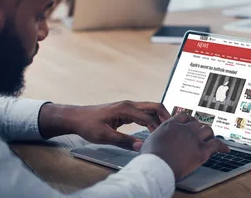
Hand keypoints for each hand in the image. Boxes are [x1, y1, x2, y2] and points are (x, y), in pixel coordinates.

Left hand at [39, 100, 170, 150]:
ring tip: (167, 129)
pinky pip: (145, 111)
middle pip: (155, 106)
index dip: (157, 129)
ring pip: (151, 108)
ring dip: (160, 117)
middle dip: (166, 116)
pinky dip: (153, 118)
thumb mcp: (104, 136)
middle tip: (173, 129)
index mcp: (125, 109)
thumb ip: (124, 141)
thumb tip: (141, 146)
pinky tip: (154, 128)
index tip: (161, 140)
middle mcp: (130, 104)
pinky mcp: (126, 110)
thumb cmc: (88, 125)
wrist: (77, 117)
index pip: (148, 117)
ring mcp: (129, 106)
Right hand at [141, 113, 229, 179]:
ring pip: (208, 130)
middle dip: (199, 128)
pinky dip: (222, 147)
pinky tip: (225, 149)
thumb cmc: (150, 158)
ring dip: (209, 135)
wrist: (157, 167)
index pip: (184, 116)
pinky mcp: (202, 150)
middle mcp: (184, 128)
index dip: (189, 120)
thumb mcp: (147, 144)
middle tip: (201, 133)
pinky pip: (216, 144)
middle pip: (197, 123)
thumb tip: (139, 144)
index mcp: (171, 124)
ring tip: (211, 139)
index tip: (191, 123)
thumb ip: (150, 140)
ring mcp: (194, 138)